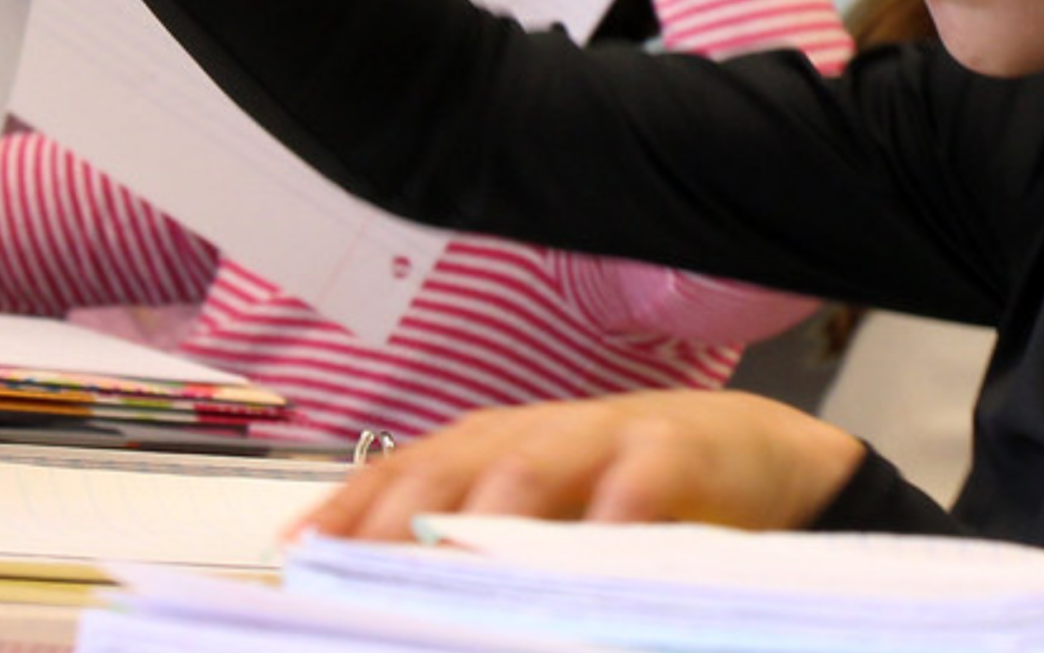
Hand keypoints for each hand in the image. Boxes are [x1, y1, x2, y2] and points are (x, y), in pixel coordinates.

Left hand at [291, 389, 864, 541]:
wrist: (746, 454)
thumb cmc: (626, 493)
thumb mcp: (540, 518)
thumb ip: (470, 552)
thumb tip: (386, 606)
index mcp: (484, 451)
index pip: (398, 476)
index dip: (347, 512)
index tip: (298, 556)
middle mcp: (530, 437)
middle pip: (449, 468)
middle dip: (399, 517)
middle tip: (361, 573)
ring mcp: (601, 438)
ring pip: (530, 466)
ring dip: (489, 514)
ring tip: (455, 566)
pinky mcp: (675, 451)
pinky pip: (638, 480)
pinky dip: (610, 512)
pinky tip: (588, 550)